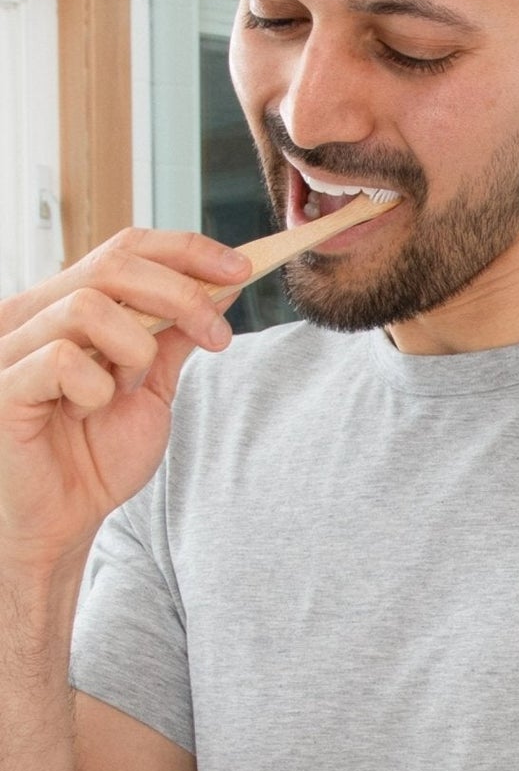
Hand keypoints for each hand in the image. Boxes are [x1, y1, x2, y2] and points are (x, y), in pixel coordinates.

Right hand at [0, 229, 248, 576]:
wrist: (61, 522)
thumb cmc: (94, 456)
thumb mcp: (151, 388)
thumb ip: (175, 337)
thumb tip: (222, 285)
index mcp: (69, 305)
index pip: (126, 248)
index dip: (187, 251)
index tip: (243, 270)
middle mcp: (34, 314)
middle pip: (114, 265)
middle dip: (182, 295)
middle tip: (218, 335)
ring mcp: (11, 347)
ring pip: (88, 306)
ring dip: (133, 350)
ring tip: (127, 390)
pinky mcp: (2, 386)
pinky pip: (61, 360)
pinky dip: (95, 388)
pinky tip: (88, 413)